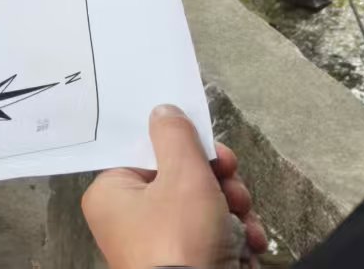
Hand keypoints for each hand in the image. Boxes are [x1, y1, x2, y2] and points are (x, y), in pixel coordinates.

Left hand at [82, 104, 267, 268]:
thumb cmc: (180, 237)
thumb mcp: (183, 175)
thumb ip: (176, 136)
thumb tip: (163, 111)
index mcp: (111, 194)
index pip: (148, 155)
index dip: (185, 148)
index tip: (214, 148)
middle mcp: (128, 220)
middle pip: (182, 181)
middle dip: (220, 183)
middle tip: (234, 187)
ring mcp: (159, 246)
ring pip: (205, 210)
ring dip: (235, 212)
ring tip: (247, 222)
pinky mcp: (188, 265)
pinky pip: (213, 239)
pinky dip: (237, 239)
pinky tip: (252, 245)